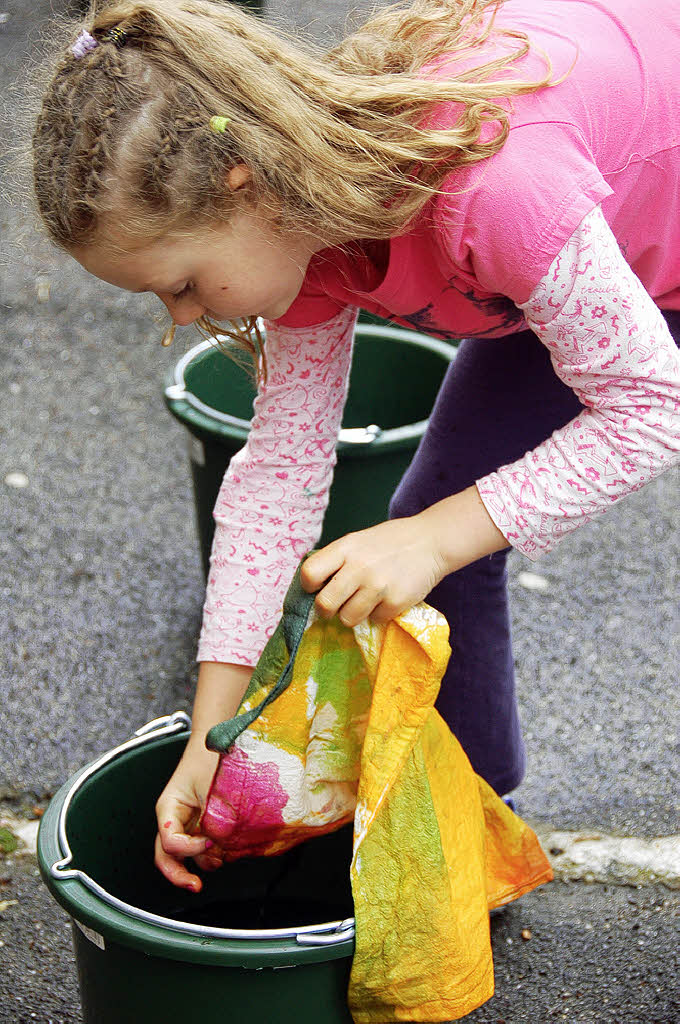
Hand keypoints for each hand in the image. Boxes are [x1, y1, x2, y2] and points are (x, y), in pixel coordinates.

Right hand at [154, 742, 223, 891]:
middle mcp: (175, 821)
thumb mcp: (210, 789)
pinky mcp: (206, 826)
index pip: (169, 841)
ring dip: (205, 861)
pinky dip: (216, 853)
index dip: (188, 848)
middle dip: (179, 876)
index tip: (209, 842)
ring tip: (224, 855)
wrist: (221, 741)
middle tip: (196, 886)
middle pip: (167, 858)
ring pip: (189, 856)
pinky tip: (230, 849)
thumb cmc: (211, 758)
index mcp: (168, 809)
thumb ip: (214, 819)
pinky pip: (206, 848)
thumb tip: (220, 846)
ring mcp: (189, 825)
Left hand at [300, 513, 447, 626]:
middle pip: (325, 604)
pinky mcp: (396, 602)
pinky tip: (387, 597)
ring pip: (347, 619)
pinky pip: (375, 620)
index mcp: (345, 548)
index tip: (317, 588)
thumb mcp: (358, 541)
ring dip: (354, 614)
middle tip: (336, 605)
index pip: (309, 573)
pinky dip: (379, 613)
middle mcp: (359, 567)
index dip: (309, 586)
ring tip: (365, 600)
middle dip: (327, 610)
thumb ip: (337, 561)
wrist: (431, 541)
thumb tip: (313, 589)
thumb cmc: (389, 542)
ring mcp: (378, 586)